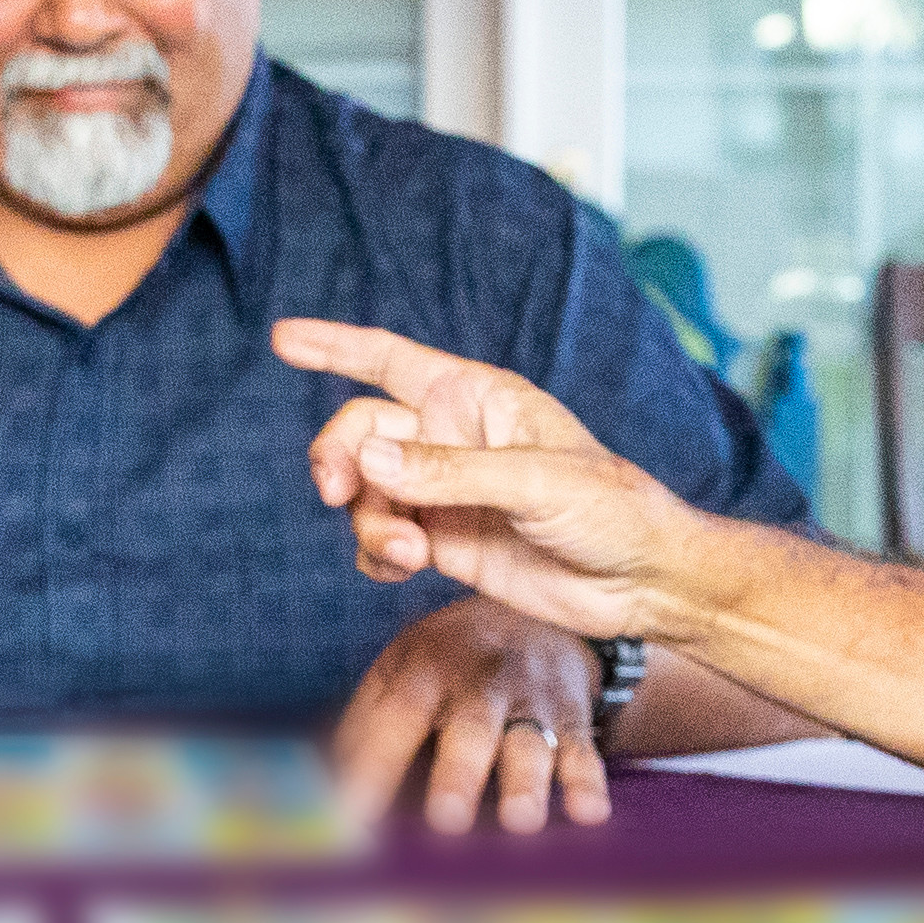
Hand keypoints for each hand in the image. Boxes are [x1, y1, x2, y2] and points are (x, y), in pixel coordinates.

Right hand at [273, 317, 674, 640]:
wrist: (641, 582)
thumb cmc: (611, 509)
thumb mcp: (534, 481)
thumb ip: (448, 472)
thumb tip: (368, 462)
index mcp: (477, 399)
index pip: (390, 360)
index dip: (334, 346)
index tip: (282, 339)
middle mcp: (452, 440)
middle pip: (361, 433)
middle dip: (338, 459)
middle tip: (338, 493)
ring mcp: (445, 493)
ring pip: (367, 494)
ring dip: (369, 522)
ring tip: (407, 553)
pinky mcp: (444, 545)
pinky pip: (383, 541)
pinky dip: (377, 555)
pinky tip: (402, 567)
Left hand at [332, 597, 616, 832]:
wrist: (535, 615)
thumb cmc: (448, 664)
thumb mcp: (400, 672)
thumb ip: (364, 728)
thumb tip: (317, 794)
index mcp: (423, 670)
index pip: (393, 719)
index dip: (371, 768)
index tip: (348, 821)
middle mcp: (478, 682)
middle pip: (468, 729)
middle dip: (458, 774)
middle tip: (445, 821)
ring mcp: (528, 699)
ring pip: (529, 741)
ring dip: (524, 783)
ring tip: (519, 822)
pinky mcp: (571, 716)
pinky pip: (583, 749)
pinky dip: (588, 782)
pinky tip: (589, 814)